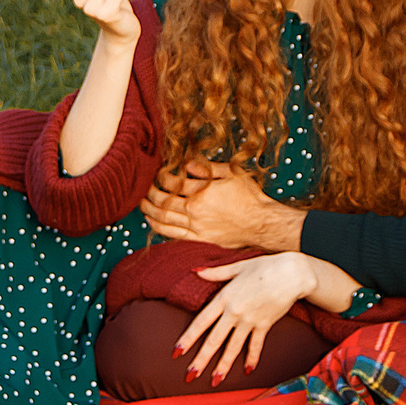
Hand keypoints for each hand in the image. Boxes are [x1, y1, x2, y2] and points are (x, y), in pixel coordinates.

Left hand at [141, 163, 299, 250]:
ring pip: (165, 220)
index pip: (173, 183)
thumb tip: (187, 165)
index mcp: (203, 192)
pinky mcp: (201, 239)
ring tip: (143, 205)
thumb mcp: (232, 173)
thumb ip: (207, 168)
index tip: (160, 173)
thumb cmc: (251, 197)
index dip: (162, 177)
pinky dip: (160, 228)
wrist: (262, 223)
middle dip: (150, 193)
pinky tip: (153, 223)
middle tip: (146, 188)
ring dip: (150, 211)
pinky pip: (174, 235)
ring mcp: (197, 227)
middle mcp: (196, 211)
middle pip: (164, 201)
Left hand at [176, 254, 316, 385]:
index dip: (188, 338)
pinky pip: (256, 345)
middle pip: (214, 340)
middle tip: (190, 375)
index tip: (177, 352)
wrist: (291, 273)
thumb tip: (195, 270)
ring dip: (224, 366)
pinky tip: (248, 371)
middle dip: (201, 360)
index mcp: (224, 297)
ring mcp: (250, 320)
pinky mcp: (264, 325)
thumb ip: (215, 273)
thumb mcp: (237, 267)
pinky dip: (252, 358)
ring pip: (233, 347)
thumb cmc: (264, 267)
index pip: (201, 322)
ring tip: (214, 381)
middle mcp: (234, 312)